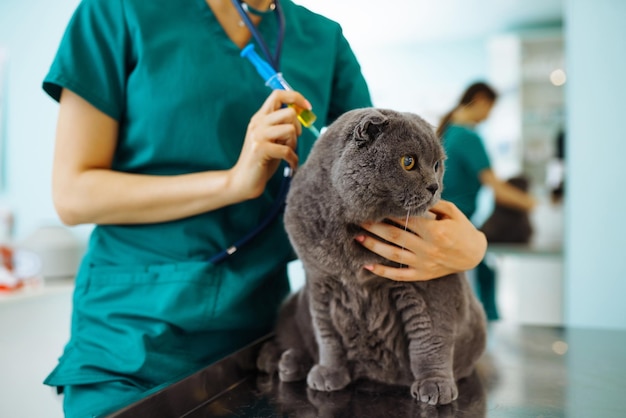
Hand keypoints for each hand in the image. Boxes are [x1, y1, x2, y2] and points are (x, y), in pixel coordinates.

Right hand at [228, 90, 311, 200]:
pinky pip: (287, 150)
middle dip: (298, 127)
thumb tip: (302, 115)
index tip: (307, 108)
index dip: (296, 97)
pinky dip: (293, 159)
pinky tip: (291, 165)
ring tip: (288, 153)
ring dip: (294, 144)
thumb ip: (282, 126)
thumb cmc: (262, 161)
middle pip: (289, 112)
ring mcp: (258, 135)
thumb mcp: (272, 139)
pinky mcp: (260, 149)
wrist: (243, 181)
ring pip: (290, 130)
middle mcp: (258, 123)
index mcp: (260, 117)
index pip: (278, 94)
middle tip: (293, 141)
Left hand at [355, 200, 486, 280]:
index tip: (375, 206)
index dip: (389, 213)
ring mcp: (423, 263)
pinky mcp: (421, 274)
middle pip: (395, 236)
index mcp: (436, 231)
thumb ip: (433, 205)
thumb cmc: (462, 229)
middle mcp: (428, 249)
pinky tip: (367, 266)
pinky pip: (399, 275)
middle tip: (358, 219)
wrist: (474, 255)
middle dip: (375, 227)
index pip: (407, 220)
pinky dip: (382, 272)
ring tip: (358, 237)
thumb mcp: (452, 213)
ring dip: (374, 246)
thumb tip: (412, 196)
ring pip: (393, 255)